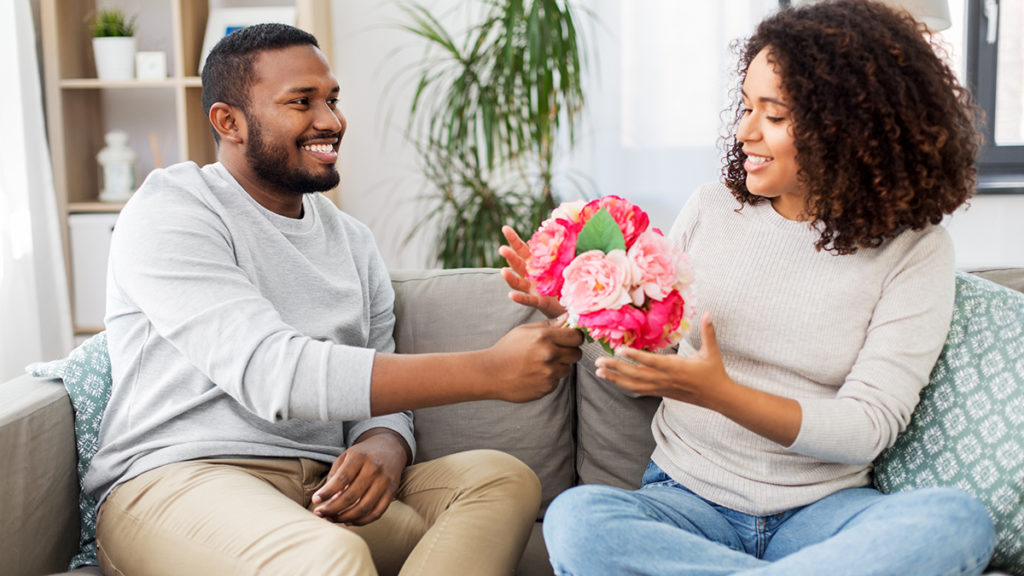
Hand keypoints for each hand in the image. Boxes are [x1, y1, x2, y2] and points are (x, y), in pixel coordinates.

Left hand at [311, 429, 407, 525]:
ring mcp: (385, 482)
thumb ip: (336, 475)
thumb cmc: (363, 454)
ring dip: (345, 518)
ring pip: (364, 508)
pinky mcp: (392, 493)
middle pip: (351, 496)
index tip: (315, 500)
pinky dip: (361, 521)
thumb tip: (330, 500)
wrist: (390, 448)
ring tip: (331, 519)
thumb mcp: (346, 456)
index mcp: (360, 457)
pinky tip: (348, 521)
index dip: (327, 492)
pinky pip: (377, 513)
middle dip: (332, 508)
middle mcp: (374, 469)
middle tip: (319, 514)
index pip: (342, 478)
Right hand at [485, 316, 582, 402]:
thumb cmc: (506, 349)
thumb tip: (567, 318)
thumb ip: (548, 325)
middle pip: (577, 353)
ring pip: (568, 368)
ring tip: (541, 364)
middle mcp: (550, 354)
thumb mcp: (524, 331)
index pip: (576, 336)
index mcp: (544, 337)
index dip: (575, 337)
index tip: (570, 339)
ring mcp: (549, 373)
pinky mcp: (547, 387)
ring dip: (560, 366)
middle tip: (557, 352)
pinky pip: (557, 381)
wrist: (490, 373)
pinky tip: (535, 375)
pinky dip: (550, 378)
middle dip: (570, 352)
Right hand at [499, 225, 565, 318]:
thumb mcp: (568, 262)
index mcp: (537, 263)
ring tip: (503, 271)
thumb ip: (567, 250)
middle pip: (517, 264)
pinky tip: (511, 295)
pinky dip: (519, 298)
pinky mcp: (539, 302)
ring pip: (517, 282)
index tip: (504, 228)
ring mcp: (533, 289)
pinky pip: (527, 300)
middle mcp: (531, 275)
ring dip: (509, 277)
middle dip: (509, 256)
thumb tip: (574, 230)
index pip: (522, 249)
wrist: (573, 303)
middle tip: (502, 249)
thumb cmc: (567, 281)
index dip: (513, 239)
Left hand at [594, 313, 729, 405]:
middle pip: (636, 375)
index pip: (651, 362)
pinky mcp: (661, 392)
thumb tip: (708, 313)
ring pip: (633, 385)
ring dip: (615, 379)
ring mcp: (661, 387)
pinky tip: (613, 380)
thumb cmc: (714, 371)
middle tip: (598, 361)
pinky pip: (639, 390)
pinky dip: (624, 385)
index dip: (635, 356)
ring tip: (599, 372)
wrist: (718, 397)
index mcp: (676, 367)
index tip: (619, 350)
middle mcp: (665, 379)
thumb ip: (708, 332)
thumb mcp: (712, 351)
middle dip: (615, 368)